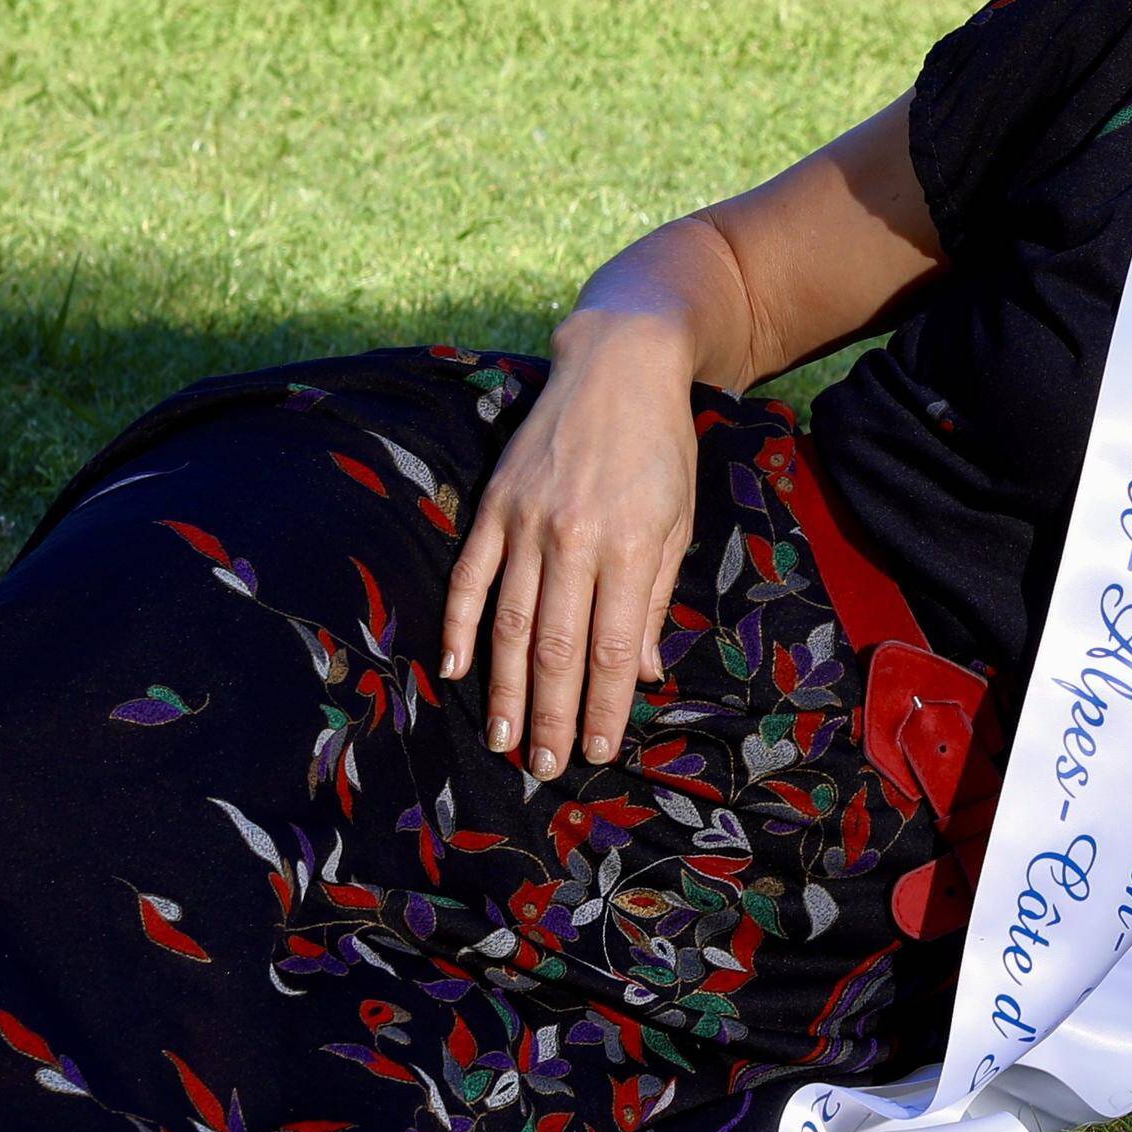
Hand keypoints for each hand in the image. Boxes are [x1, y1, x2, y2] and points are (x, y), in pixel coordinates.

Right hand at [438, 313, 699, 783]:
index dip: (603, 708)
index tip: (598, 754)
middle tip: (541, 768)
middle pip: (555, 647)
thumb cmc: (660, 450)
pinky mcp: (494, 503)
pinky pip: (471, 574)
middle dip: (549, 715)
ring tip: (501, 739)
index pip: (612, 649)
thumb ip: (653, 599)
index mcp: (628, 547)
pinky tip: (457, 669)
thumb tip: (640, 674)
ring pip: (509, 622)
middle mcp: (573, 538)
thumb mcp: (675, 522)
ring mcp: (526, 520)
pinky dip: (462, 624)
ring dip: (503, 688)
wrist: (618, 364)